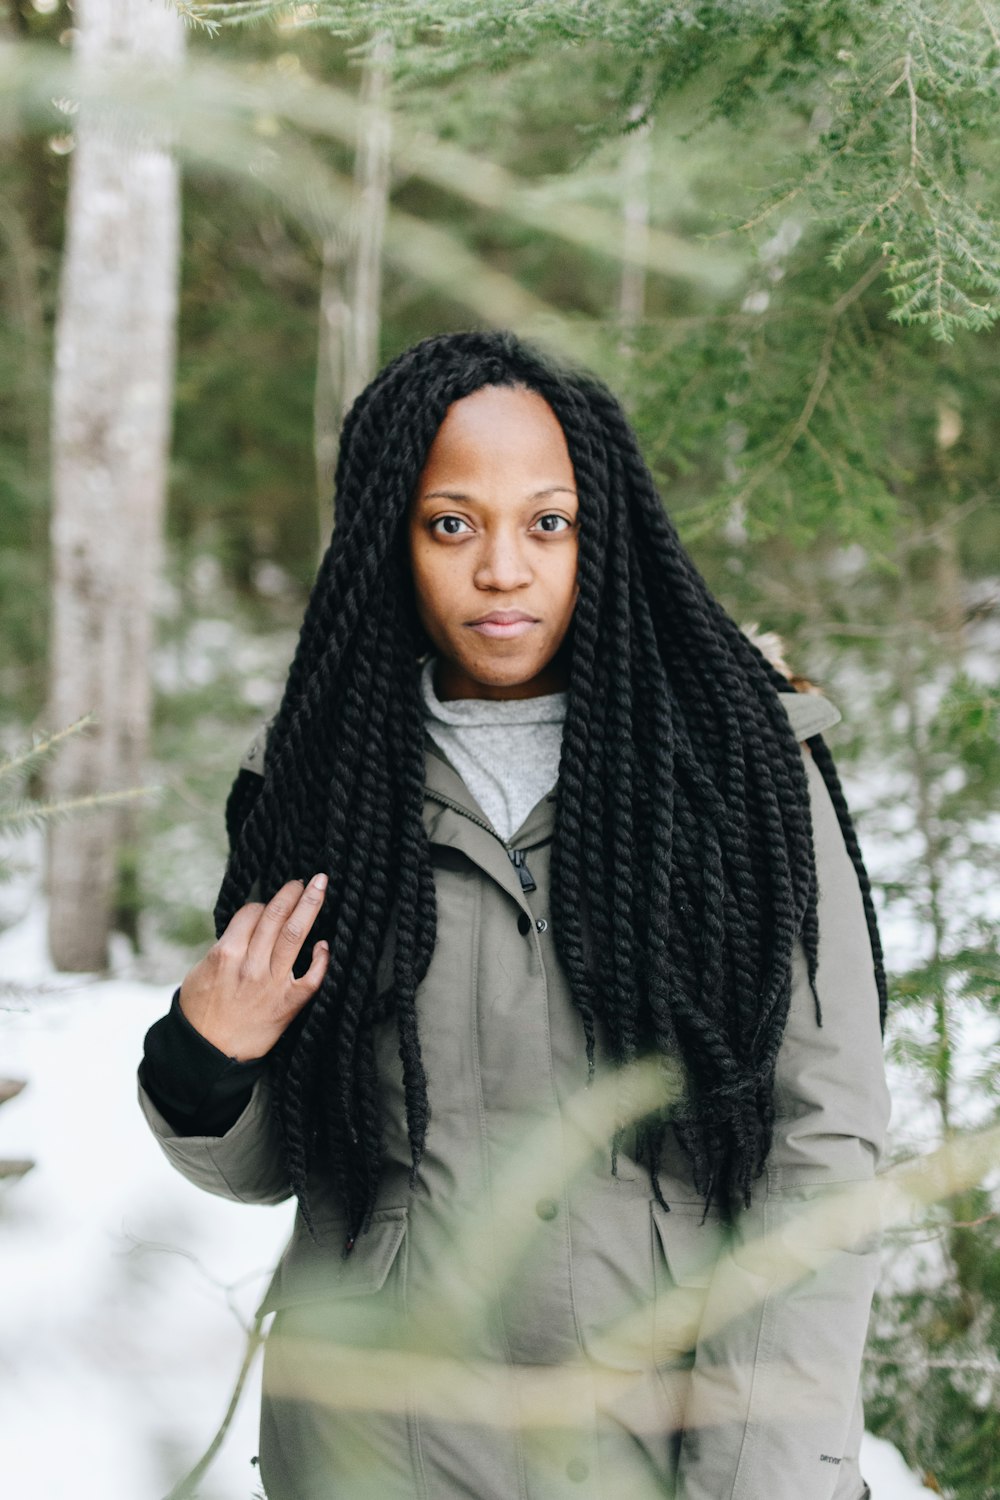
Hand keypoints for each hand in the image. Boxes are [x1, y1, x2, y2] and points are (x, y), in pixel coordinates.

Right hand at [178, 876, 329, 1060]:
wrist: (208, 1055)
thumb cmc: (201, 1012)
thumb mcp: (201, 972)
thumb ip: (225, 947)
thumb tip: (247, 926)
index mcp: (225, 954)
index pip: (251, 913)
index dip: (263, 904)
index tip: (271, 901)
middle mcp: (250, 965)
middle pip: (277, 916)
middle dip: (293, 892)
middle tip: (306, 880)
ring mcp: (272, 984)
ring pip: (296, 935)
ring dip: (309, 906)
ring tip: (319, 888)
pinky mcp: (288, 1004)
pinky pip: (312, 977)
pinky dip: (321, 958)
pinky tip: (324, 944)